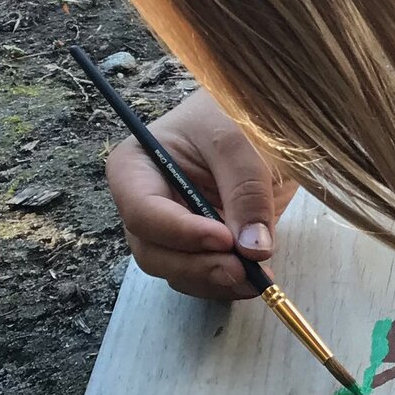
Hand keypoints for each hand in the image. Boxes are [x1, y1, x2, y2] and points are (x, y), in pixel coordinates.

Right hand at [103, 88, 299, 300]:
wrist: (259, 114)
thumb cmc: (236, 111)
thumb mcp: (240, 137)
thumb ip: (245, 189)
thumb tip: (252, 248)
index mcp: (135, 168)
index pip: (143, 211)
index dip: (179, 232)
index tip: (223, 238)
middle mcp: (146, 204)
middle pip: (154, 251)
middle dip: (196, 265)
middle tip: (242, 269)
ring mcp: (173, 228)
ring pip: (177, 271)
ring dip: (214, 280)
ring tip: (256, 276)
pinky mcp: (201, 245)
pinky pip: (203, 276)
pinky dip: (226, 283)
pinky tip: (255, 278)